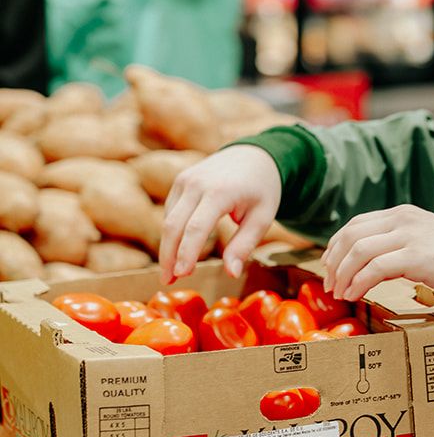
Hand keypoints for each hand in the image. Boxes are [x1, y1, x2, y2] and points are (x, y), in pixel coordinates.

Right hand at [160, 145, 281, 282]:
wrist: (254, 155)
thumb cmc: (262, 189)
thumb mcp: (262, 217)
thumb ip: (244, 245)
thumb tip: (231, 274)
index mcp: (220, 191)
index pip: (196, 228)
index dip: (186, 253)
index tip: (181, 275)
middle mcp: (197, 183)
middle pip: (174, 225)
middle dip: (169, 256)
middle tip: (168, 281)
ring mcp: (185, 180)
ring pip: (168, 219)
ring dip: (167, 247)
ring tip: (172, 272)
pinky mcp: (180, 181)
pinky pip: (171, 211)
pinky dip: (172, 232)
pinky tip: (178, 250)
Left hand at [322, 205, 433, 300]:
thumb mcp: (423, 241)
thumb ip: (397, 247)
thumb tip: (370, 269)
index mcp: (401, 214)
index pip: (355, 224)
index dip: (336, 247)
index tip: (329, 267)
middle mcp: (402, 219)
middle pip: (351, 236)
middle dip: (334, 262)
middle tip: (330, 285)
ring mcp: (409, 236)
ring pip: (359, 250)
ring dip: (343, 275)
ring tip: (340, 293)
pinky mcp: (416, 256)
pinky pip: (375, 268)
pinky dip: (359, 283)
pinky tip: (355, 295)